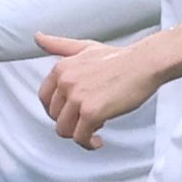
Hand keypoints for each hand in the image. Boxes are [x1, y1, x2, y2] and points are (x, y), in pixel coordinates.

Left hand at [37, 32, 169, 149]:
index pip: (44, 98)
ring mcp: (78, 98)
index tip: (69, 114)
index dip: (56, 110)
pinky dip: (88, 144)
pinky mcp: (92, 112)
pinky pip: (80, 137)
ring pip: (64, 129)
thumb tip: (37, 36)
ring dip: (78, 135)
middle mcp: (65, 82)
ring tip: (94, 130)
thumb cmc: (119, 57)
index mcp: (61, 68)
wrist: (145, 63)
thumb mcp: (85, 47)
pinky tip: (98, 142)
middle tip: (88, 120)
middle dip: (70, 121)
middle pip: (54, 116)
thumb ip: (59, 45)